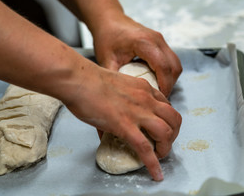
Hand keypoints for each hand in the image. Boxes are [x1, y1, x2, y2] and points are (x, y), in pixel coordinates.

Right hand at [64, 64, 181, 180]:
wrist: (79, 79)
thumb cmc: (88, 80)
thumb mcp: (113, 85)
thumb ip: (118, 101)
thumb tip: (109, 122)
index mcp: (142, 87)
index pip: (166, 104)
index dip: (167, 119)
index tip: (161, 127)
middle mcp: (145, 99)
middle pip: (174, 119)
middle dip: (173, 134)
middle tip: (163, 142)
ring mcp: (137, 113)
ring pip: (166, 133)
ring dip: (166, 148)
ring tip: (159, 155)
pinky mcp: (125, 126)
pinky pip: (145, 149)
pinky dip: (153, 164)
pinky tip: (155, 173)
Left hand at [92, 13, 181, 96]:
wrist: (108, 21)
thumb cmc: (107, 38)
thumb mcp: (106, 59)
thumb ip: (115, 77)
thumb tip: (122, 95)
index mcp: (144, 42)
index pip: (163, 67)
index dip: (164, 86)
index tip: (159, 99)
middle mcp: (156, 39)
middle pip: (174, 66)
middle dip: (169, 84)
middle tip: (158, 98)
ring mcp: (160, 39)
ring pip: (175, 63)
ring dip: (169, 78)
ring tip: (156, 91)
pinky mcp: (160, 42)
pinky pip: (170, 60)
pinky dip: (166, 72)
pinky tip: (154, 80)